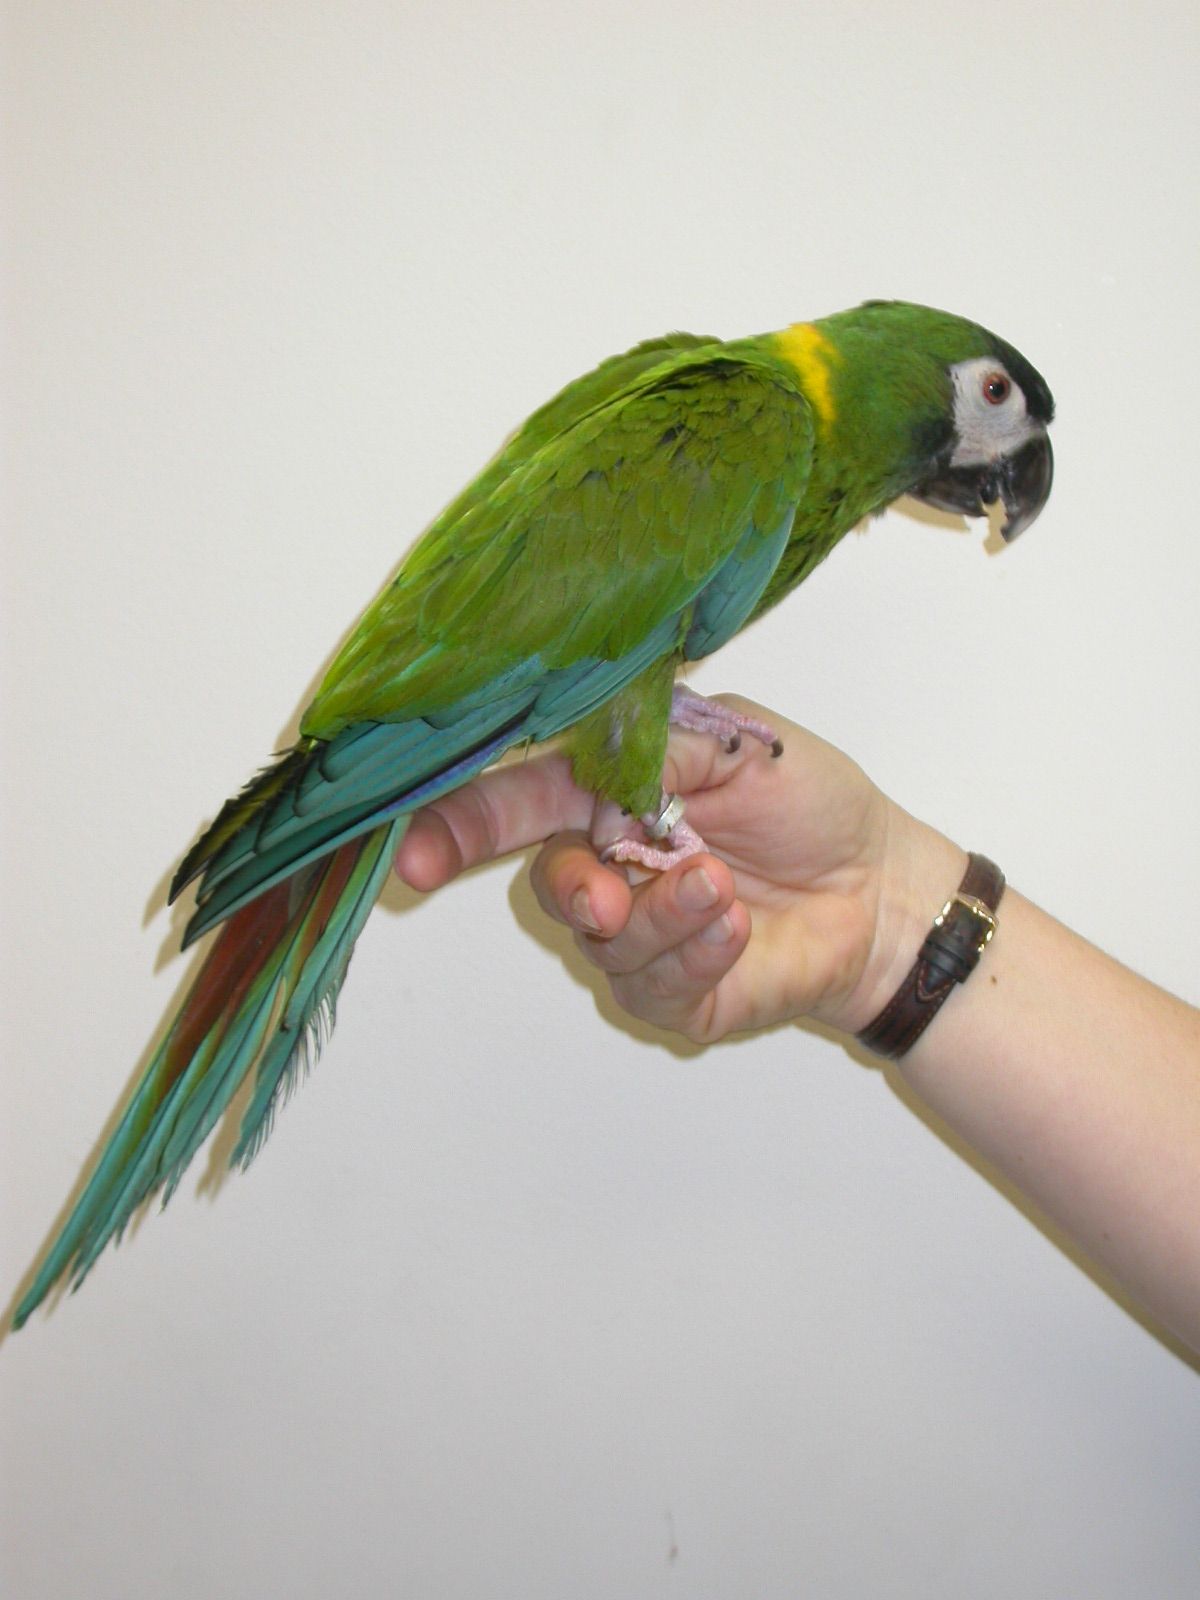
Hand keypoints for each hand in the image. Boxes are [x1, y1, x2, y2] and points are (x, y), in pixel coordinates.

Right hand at [395, 694, 963, 1043]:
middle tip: (607, 896)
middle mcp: (611, 866)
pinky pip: (653, 985)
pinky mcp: (674, 995)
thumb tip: (584, 768)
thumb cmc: (809, 801)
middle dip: (570, 890)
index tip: (412, 853)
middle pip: (545, 884)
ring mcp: (640, 936)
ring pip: (604, 942)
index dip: (457, 826)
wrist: (880, 883)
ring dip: (662, 916)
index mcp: (609, 793)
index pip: (517, 804)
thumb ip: (651, 746)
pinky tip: (737, 925)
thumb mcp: (734, 743)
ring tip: (723, 889)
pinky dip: (694, 952)